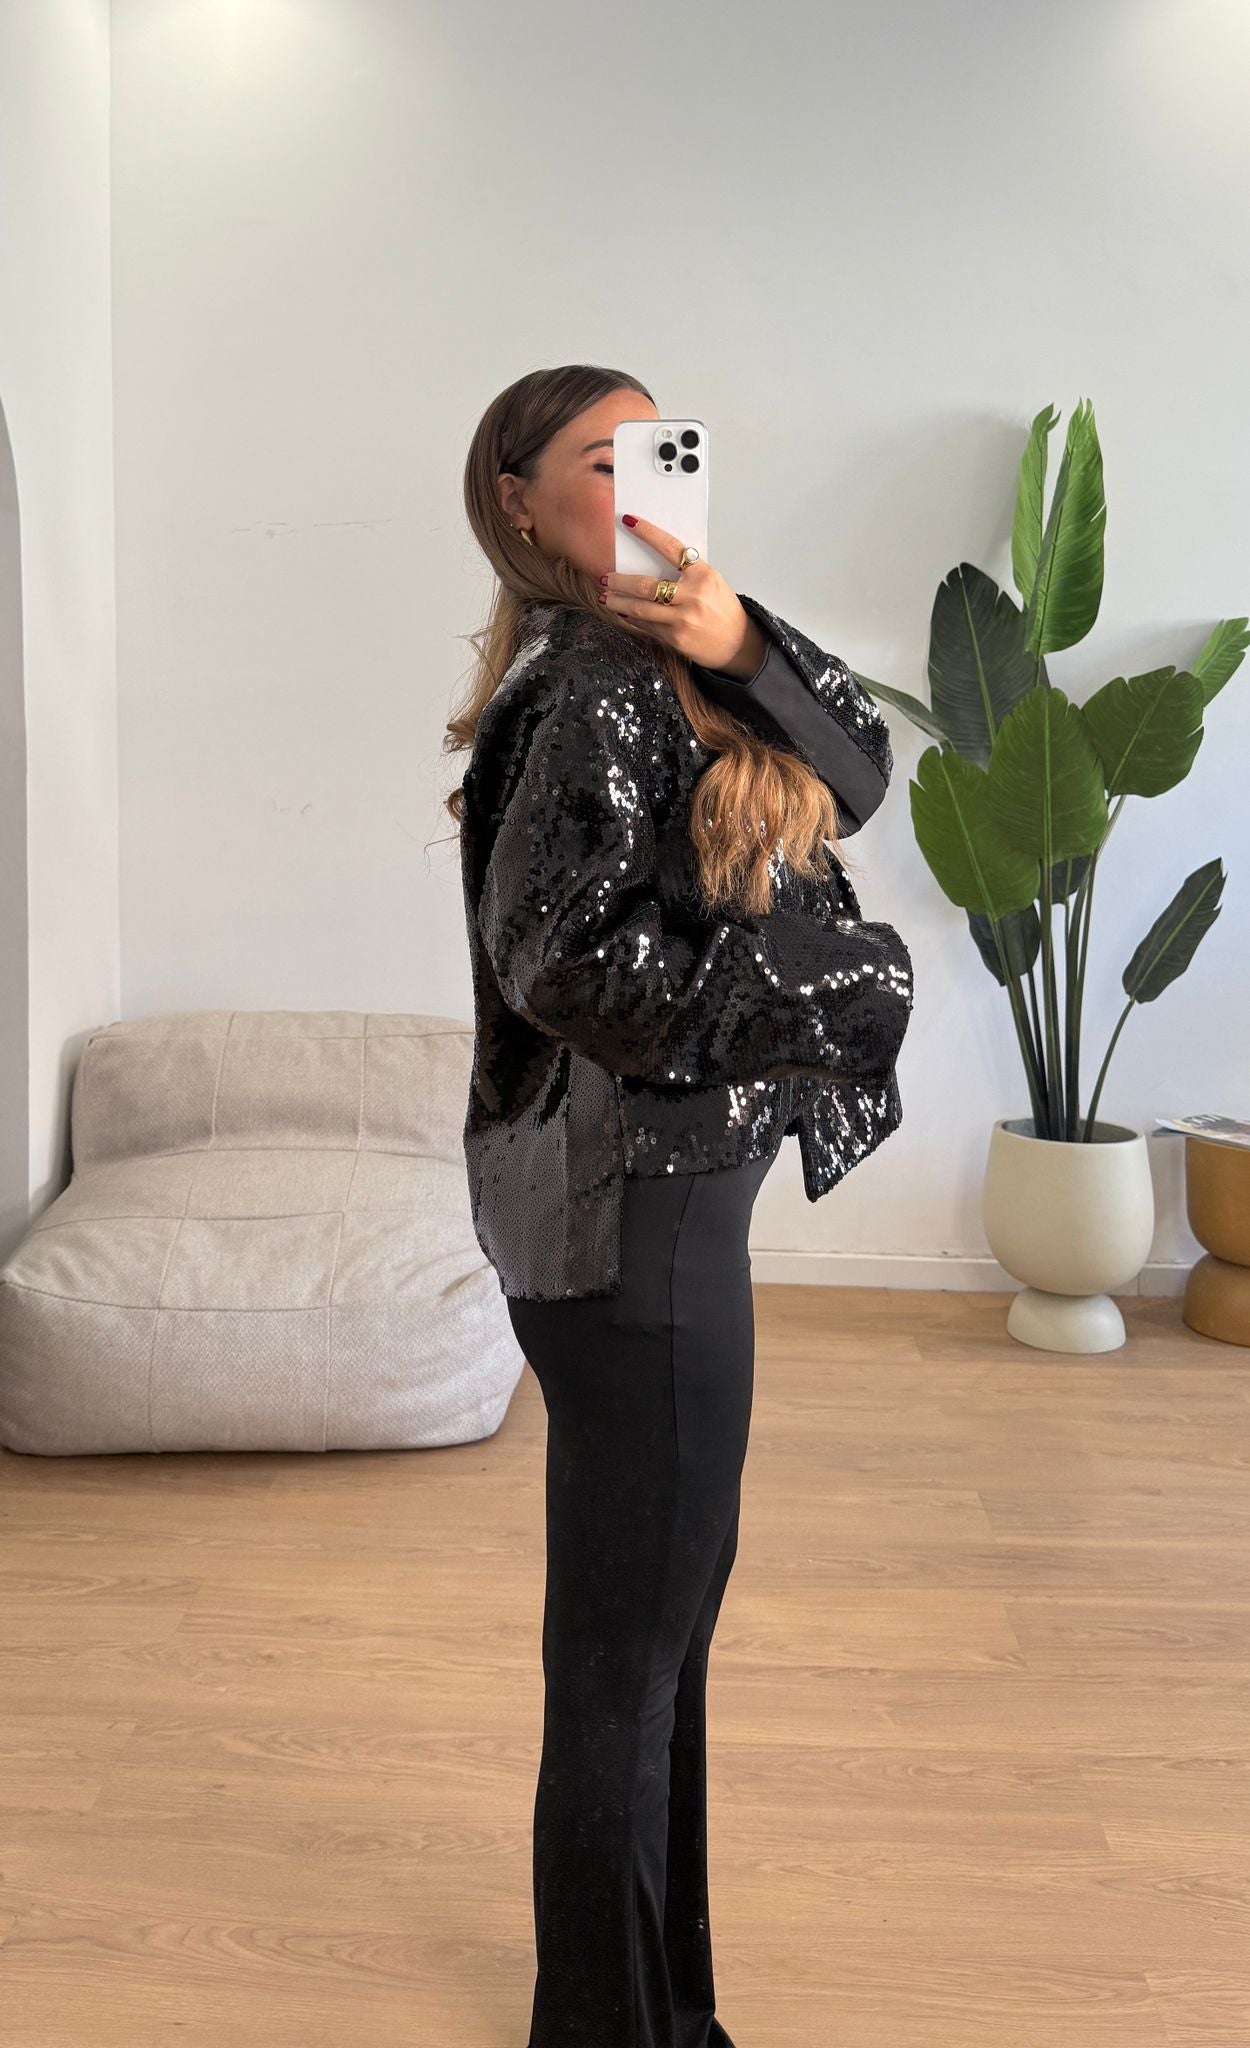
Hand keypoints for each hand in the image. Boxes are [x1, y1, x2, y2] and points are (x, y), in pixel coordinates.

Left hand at [599, 515, 766, 676]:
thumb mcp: (711, 582)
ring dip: (618, 601)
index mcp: (703, 575)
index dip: (648, 533)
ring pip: (641, 608)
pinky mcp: (675, 639)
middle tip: (606, 577)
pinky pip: (646, 625)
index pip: (670, 547)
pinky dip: (631, 617)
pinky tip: (622, 611)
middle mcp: (692, 597)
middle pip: (646, 585)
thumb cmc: (722, 609)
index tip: (629, 521)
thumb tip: (652, 558)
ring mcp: (682, 620)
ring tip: (605, 596)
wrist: (737, 643)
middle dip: (621, 581)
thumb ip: (686, 571)